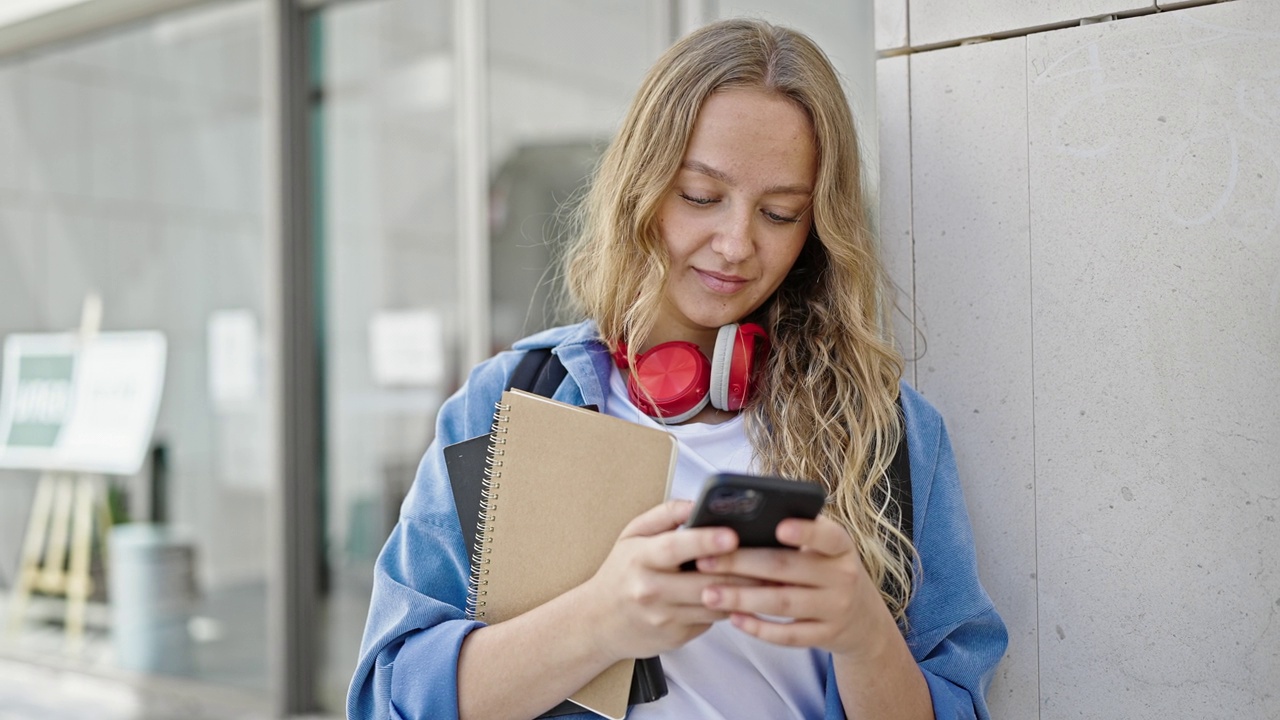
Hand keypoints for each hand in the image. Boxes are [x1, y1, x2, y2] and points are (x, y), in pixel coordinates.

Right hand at [576, 499, 760, 660]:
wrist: (597, 622)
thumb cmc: (620, 572)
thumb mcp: (632, 535)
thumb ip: (665, 514)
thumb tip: (698, 502)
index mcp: (641, 558)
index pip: (676, 547)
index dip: (706, 540)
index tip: (733, 534)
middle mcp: (651, 589)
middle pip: (706, 580)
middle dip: (742, 568)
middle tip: (772, 556)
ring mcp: (664, 617)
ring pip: (716, 603)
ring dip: (746, 590)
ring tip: (772, 575)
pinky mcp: (676, 637)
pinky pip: (712, 620)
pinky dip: (731, 606)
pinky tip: (750, 594)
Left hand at [694, 515, 890, 659]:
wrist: (862, 617)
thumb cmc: (828, 570)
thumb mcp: (826, 549)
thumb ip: (797, 534)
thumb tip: (744, 519)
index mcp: (841, 546)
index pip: (827, 535)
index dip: (805, 531)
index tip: (777, 526)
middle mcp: (843, 576)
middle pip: (787, 568)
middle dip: (742, 563)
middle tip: (704, 560)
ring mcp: (835, 608)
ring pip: (783, 603)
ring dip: (742, 598)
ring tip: (709, 593)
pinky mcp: (825, 636)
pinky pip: (788, 635)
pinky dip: (759, 628)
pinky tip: (734, 618)